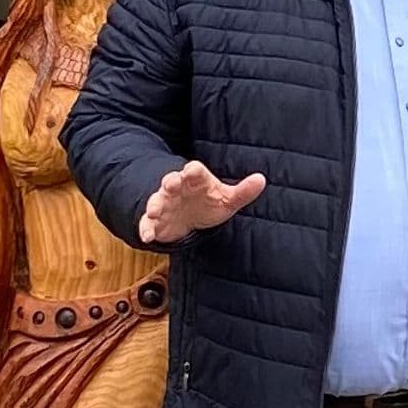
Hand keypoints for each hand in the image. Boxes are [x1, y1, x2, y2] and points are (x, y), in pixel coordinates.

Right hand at [137, 158, 265, 244]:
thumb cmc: (210, 202)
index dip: (193, 170)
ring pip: (156, 200)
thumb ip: (244, 191)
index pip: (194, 170)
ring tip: (154, 211)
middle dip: (170, 181)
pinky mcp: (156, 220)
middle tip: (170, 184)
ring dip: (154, 204)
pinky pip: (147, 223)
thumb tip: (262, 179)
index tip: (192, 171)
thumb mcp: (228, 199)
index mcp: (196, 180)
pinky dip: (146, 228)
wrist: (190, 218)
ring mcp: (164, 203)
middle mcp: (178, 188)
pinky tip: (147, 236)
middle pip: (172, 180)